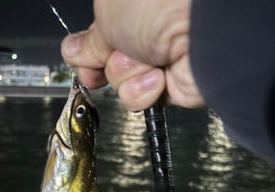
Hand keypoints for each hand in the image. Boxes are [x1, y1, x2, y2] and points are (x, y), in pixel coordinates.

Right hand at [61, 0, 203, 110]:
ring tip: (146, 58)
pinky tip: (158, 76)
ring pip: (119, 81)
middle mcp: (144, 31)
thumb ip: (89, 37)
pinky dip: (142, 90)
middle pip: (106, 60)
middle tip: (110, 59)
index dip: (88, 48)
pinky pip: (138, 99)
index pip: (99, 33)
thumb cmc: (159, 4)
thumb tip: (73, 50)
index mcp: (130, 7)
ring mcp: (157, 59)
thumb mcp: (107, 12)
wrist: (202, 31)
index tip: (83, 56)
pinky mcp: (168, 87)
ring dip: (125, 74)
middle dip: (103, 64)